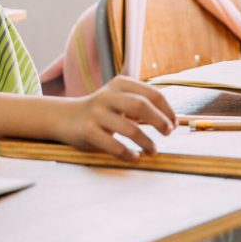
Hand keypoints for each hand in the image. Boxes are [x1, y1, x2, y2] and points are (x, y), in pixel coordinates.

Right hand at [57, 76, 176, 161]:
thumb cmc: (102, 111)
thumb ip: (140, 103)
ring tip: (153, 151)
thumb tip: (171, 120)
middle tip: (168, 133)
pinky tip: (134, 157)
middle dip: (159, 121)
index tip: (174, 124)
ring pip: (129, 128)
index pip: (152, 93)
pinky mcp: (87, 131)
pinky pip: (113, 145)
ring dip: (146, 142)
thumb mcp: (119, 98)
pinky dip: (127, 153)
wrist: (65, 117)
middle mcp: (108, 95)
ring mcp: (97, 112)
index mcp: (121, 83)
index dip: (167, 109)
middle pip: (141, 105)